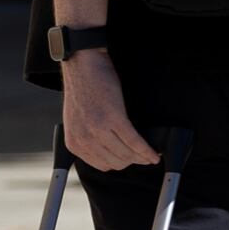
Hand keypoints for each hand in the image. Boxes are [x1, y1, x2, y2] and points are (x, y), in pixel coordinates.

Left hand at [58, 49, 160, 172]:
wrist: (83, 64)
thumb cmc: (83, 88)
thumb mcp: (78, 120)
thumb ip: (89, 138)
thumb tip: (109, 151)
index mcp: (74, 143)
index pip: (102, 165)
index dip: (119, 163)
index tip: (130, 159)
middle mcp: (85, 139)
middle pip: (116, 162)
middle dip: (132, 161)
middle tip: (143, 156)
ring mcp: (99, 129)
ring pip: (127, 154)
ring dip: (141, 157)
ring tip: (150, 154)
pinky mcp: (114, 118)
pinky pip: (135, 142)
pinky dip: (147, 150)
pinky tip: (154, 153)